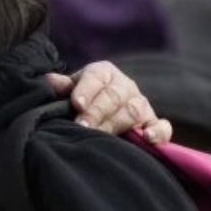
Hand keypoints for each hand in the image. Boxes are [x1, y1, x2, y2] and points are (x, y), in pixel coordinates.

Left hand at [46, 61, 173, 142]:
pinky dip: (158, 131)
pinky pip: (162, 126)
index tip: (75, 104)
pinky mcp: (153, 122)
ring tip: (100, 136)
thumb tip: (49, 81)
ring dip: (116, 124)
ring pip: (133, 110)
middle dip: (97, 111)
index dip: (86, 90)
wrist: (101, 113)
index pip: (96, 76)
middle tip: (82, 125)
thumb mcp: (71, 91)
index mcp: (103, 72)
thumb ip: (63, 88)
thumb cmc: (82, 101)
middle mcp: (125, 86)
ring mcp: (141, 104)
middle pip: (114, 96)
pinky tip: (147, 138)